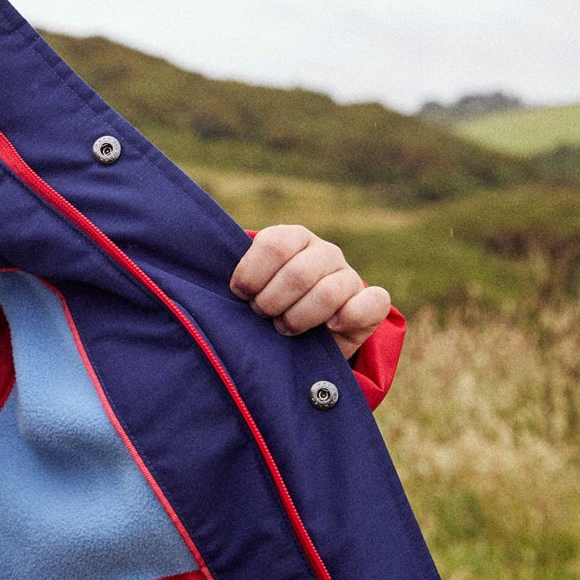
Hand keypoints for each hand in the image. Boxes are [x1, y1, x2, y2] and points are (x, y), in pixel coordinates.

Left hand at [228, 225, 391, 359]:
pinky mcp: (371, 304)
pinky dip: (349, 315)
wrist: (300, 341)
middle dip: (272, 303)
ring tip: (284, 328)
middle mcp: (324, 253)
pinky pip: (372, 302)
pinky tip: (330, 327)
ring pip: (328, 292)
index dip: (252, 275)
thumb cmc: (264, 310)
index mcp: (292, 239)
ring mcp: (349, 276)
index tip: (240, 295)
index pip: (274, 245)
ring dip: (298, 318)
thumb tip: (207, 282)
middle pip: (298, 273)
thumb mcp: (246, 289)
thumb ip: (235, 279)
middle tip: (262, 316)